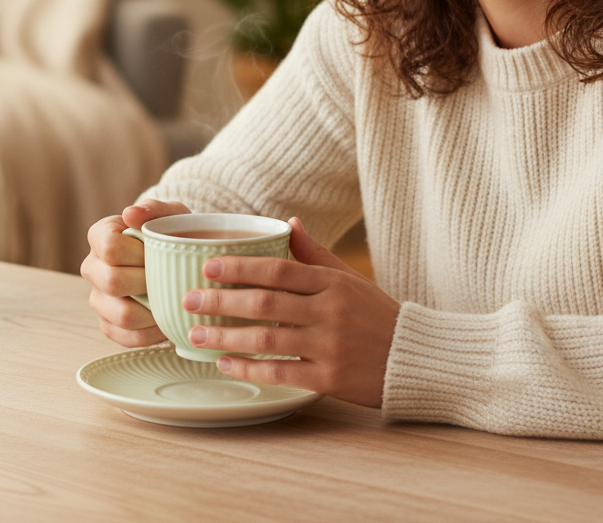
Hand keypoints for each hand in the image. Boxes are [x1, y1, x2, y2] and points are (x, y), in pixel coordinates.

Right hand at [81, 198, 189, 346]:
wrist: (179, 256)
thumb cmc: (173, 232)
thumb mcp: (171, 214)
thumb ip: (153, 209)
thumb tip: (130, 214)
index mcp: (100, 236)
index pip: (110, 247)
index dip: (138, 253)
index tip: (159, 251)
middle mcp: (92, 267)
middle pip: (113, 282)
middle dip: (148, 281)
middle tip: (171, 276)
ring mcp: (98, 298)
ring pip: (121, 315)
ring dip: (154, 310)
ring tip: (173, 300)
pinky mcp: (109, 324)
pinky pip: (128, 337)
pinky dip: (154, 332)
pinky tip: (168, 319)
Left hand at [184, 218, 400, 407]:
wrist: (413, 358)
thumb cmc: (376, 315)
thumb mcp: (349, 279)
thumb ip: (316, 254)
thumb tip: (289, 223)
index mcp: (332, 283)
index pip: (279, 269)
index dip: (240, 267)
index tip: (208, 265)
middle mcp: (329, 311)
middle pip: (266, 302)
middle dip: (222, 300)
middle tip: (189, 299)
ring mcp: (328, 346)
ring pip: (267, 339)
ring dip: (227, 336)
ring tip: (196, 334)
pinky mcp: (327, 378)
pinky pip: (280, 372)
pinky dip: (249, 368)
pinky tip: (225, 363)